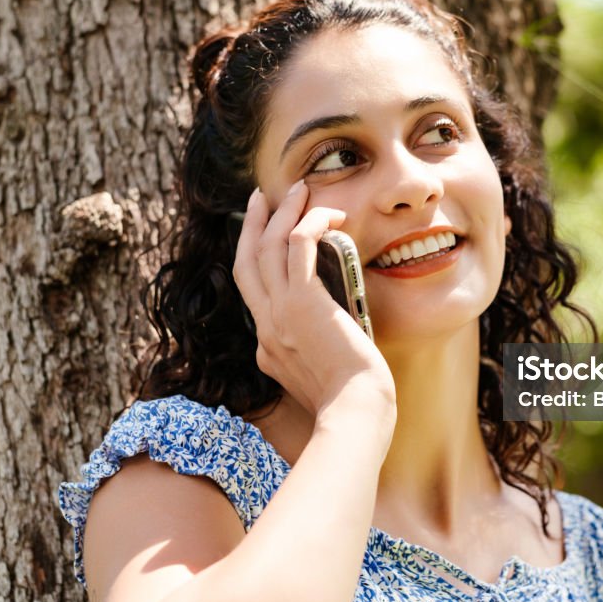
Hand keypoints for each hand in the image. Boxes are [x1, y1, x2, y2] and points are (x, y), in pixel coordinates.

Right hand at [232, 181, 395, 419]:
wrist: (356, 411)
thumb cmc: (353, 400)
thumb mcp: (320, 376)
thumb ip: (316, 351)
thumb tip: (329, 328)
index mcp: (268, 346)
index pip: (254, 294)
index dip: (257, 260)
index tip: (268, 238)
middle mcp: (265, 327)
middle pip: (246, 262)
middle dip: (252, 225)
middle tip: (261, 199)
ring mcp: (279, 315)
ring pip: (268, 247)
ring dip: (282, 213)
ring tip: (301, 190)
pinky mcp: (303, 303)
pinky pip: (299, 246)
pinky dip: (310, 223)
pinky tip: (328, 213)